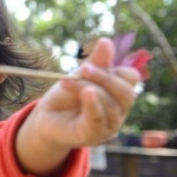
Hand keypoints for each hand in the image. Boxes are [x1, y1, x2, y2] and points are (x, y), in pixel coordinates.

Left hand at [16, 37, 140, 175]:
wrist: (46, 118)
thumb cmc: (67, 96)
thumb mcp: (80, 76)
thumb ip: (95, 63)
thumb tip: (106, 41)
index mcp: (118, 93)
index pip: (131, 78)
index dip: (115, 69)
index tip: (90, 63)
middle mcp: (119, 111)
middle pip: (126, 93)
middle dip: (105, 78)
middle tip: (83, 68)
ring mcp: (108, 125)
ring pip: (110, 105)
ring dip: (88, 88)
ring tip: (66, 81)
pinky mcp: (93, 135)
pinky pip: (98, 120)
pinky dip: (93, 105)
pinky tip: (87, 93)